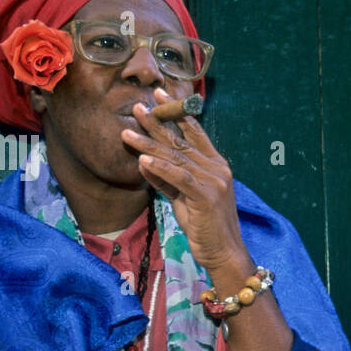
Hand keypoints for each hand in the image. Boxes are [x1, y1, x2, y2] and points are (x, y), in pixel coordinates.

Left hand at [121, 87, 249, 276]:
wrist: (224, 253)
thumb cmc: (206, 228)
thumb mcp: (184, 199)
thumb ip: (168, 180)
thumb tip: (145, 161)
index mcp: (216, 166)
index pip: (194, 133)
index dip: (176, 114)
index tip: (159, 96)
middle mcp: (217, 169)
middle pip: (181, 141)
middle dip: (157, 123)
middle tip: (137, 107)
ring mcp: (214, 181)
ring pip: (176, 157)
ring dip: (148, 144)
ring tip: (126, 133)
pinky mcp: (206, 197)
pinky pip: (179, 177)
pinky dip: (160, 168)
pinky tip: (143, 159)